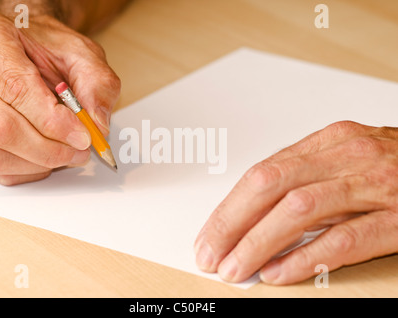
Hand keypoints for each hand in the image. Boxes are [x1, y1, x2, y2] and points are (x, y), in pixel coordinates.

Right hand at [0, 11, 120, 184]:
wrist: (29, 47)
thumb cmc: (50, 48)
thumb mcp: (84, 54)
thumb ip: (98, 85)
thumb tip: (97, 126)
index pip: (15, 87)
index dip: (52, 120)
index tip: (83, 135)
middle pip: (0, 127)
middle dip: (49, 149)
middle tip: (81, 151)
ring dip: (39, 163)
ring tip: (68, 154)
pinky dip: (27, 170)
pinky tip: (47, 158)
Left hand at [194, 121, 397, 284]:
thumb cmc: (396, 166)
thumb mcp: (347, 159)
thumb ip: (305, 178)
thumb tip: (252, 213)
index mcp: (330, 142)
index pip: (263, 173)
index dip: (230, 206)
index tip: (208, 234)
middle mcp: (348, 156)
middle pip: (271, 186)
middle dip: (232, 223)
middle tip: (209, 254)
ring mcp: (375, 185)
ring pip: (300, 210)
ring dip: (259, 242)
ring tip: (235, 269)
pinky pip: (344, 238)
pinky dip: (306, 257)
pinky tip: (279, 273)